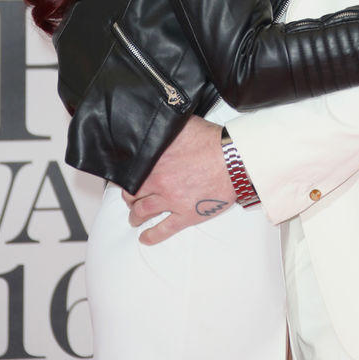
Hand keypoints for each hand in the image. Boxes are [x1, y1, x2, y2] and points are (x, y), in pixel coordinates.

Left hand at [121, 116, 235, 244]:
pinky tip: (145, 237)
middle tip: (130, 198)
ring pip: (143, 212)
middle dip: (129, 197)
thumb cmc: (213, 141)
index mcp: (155, 161)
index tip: (123, 179)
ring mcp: (172, 201)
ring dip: (135, 216)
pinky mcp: (186, 215)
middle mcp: (159, 182)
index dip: (124, 177)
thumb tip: (156, 121)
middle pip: (132, 194)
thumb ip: (167, 128)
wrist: (235, 160)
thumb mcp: (184, 126)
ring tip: (134, 218)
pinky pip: (163, 230)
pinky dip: (152, 236)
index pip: (128, 172)